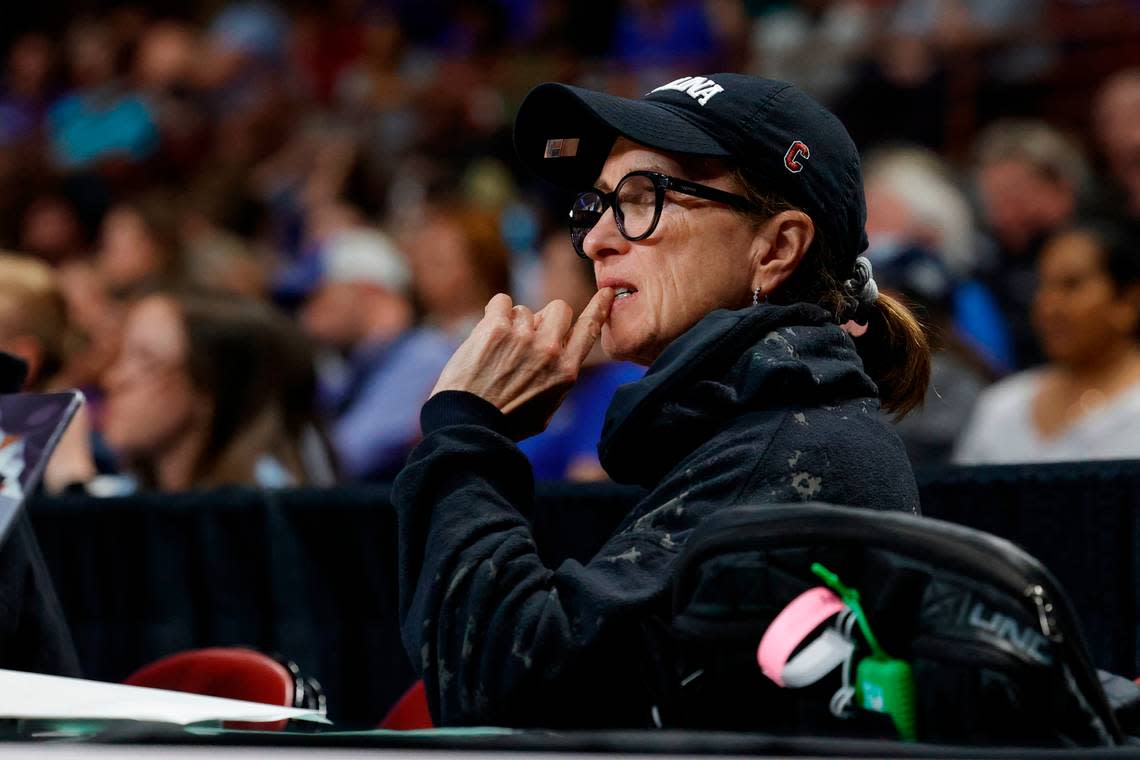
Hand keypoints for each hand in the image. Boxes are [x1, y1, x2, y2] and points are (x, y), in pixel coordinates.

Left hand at [431, 288, 614, 438]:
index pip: (589, 329)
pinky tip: (487, 335)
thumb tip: (559, 358)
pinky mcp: (496, 328)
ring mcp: (523, 337)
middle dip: (544, 318)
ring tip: (497, 350)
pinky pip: (501, 302)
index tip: (607, 292)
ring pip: (524, 309)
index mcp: (566, 371)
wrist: (469, 423)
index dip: (599, 307)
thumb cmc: (506, 422)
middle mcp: (549, 350)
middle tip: (526, 337)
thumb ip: (557, 380)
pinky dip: (495, 313)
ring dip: (512, 324)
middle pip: (559, 308)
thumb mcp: (546, 410)